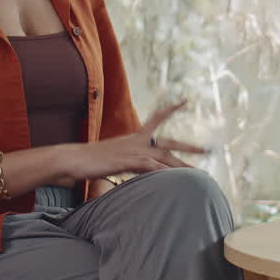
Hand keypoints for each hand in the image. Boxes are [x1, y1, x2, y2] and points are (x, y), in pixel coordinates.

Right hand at [66, 99, 205, 180]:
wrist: (72, 159)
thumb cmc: (88, 161)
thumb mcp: (112, 160)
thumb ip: (126, 163)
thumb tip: (134, 168)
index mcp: (133, 138)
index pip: (156, 118)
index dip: (171, 109)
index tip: (185, 100)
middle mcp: (136, 142)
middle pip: (169, 143)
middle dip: (188, 147)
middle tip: (207, 150)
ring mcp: (133, 152)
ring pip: (164, 157)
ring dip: (182, 167)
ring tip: (198, 174)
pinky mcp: (127, 162)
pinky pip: (150, 167)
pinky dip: (163, 173)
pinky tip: (174, 179)